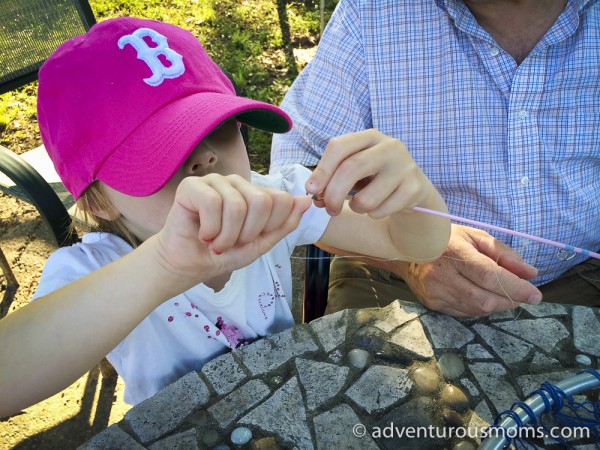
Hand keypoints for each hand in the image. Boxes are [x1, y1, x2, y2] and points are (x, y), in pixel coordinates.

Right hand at [154, 174, 311, 278]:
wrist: (189, 266)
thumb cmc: (223, 253)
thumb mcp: (261, 244)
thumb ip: (284, 223)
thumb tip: (306, 200)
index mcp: (257, 193)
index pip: (282, 200)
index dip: (268, 228)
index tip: (250, 239)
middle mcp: (238, 183)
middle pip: (262, 202)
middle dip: (247, 233)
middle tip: (230, 242)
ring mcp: (215, 181)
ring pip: (236, 205)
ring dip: (226, 236)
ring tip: (215, 242)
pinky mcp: (192, 186)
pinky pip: (212, 203)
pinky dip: (210, 229)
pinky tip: (203, 234)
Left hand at [305, 129, 440, 217]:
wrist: (411, 190)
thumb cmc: (373, 178)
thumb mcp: (352, 172)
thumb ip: (331, 178)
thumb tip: (313, 194)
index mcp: (369, 137)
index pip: (339, 146)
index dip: (322, 170)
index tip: (311, 190)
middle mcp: (389, 146)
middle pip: (351, 169)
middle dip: (333, 194)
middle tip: (328, 209)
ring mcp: (405, 167)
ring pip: (367, 198)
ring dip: (356, 208)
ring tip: (360, 204)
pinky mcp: (414, 189)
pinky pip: (381, 210)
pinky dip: (373, 214)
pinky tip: (380, 207)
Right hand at [394, 224, 542, 316]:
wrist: (406, 250)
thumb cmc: (445, 239)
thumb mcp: (475, 236)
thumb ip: (504, 253)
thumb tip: (530, 274)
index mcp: (454, 252)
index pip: (489, 276)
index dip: (515, 288)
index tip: (536, 294)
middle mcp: (442, 275)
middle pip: (485, 299)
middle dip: (510, 300)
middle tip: (523, 294)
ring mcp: (435, 292)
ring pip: (476, 309)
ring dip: (497, 305)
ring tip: (503, 294)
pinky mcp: (432, 304)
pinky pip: (465, 313)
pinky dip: (480, 307)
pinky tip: (481, 295)